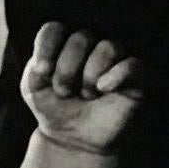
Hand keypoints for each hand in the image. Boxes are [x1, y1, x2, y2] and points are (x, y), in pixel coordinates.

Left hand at [18, 22, 143, 155]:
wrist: (73, 139)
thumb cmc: (54, 108)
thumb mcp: (34, 89)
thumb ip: (36, 69)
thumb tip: (50, 63)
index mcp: (64, 43)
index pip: (55, 29)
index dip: (46, 48)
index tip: (42, 72)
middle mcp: (91, 46)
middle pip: (81, 38)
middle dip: (67, 69)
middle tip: (64, 92)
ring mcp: (114, 60)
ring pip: (107, 48)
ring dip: (90, 76)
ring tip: (86, 95)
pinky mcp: (134, 79)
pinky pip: (133, 66)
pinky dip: (117, 75)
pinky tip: (103, 88)